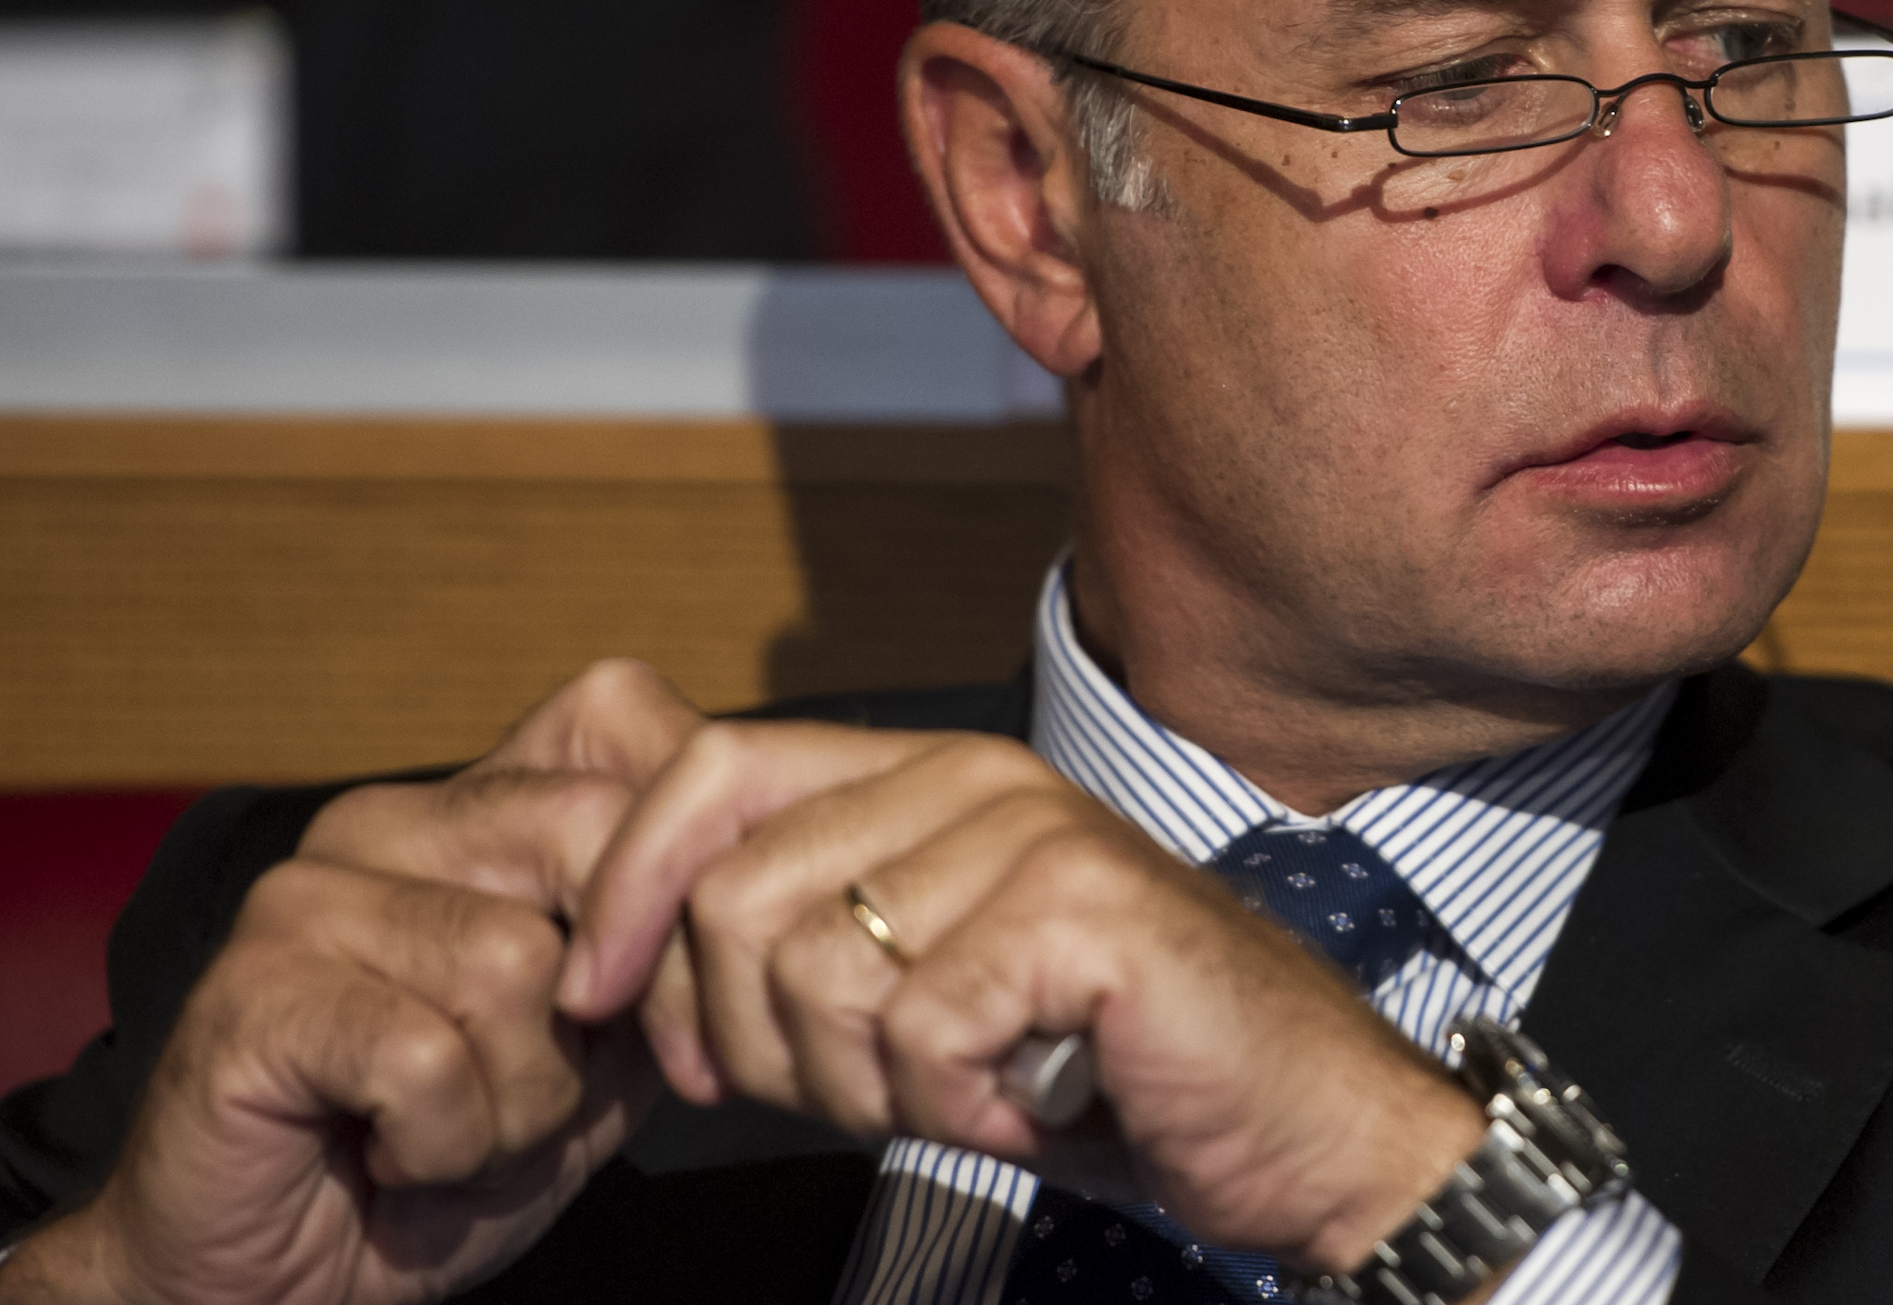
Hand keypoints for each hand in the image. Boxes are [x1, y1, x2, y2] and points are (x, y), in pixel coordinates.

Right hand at [0, 663, 708, 1304]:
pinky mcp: (253, 991)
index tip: (683, 1007)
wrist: (286, 1278)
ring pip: (514, 960)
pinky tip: (393, 1155)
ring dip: (518, 1097)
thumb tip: (740, 887)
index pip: (622, 719)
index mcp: (473, 808)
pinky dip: (443, 1141)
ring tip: (455, 1129)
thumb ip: (666, 950)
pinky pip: (425, 1058)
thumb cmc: (451, 1151)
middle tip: (550, 1092)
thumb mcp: (604, 1044)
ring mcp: (307, 895)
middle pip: (588, 828)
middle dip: (612, 998)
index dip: (685, 861)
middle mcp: (384, 821)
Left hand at [557, 724, 1485, 1274]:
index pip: (709, 771)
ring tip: (972, 1091)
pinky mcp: (1080, 910)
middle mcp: (972, 779)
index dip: (626, 890)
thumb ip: (796, 946)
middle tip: (877, 1094)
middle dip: (761, 1047)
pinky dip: (958, 1113)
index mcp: (923, 776)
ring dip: (875, 1092)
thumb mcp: (919, 991)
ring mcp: (1030, 833)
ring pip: (816, 980)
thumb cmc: (1105, 1066)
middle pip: (736, 902)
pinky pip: (917, 1038)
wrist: (1296, 1121)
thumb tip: (617, 966)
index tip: (596, 1003)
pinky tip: (1032, 1104)